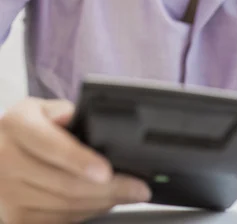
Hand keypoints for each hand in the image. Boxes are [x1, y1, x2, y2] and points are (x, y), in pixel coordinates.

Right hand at [0, 98, 150, 223]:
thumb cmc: (25, 129)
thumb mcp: (40, 109)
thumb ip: (64, 111)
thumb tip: (80, 118)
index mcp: (17, 125)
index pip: (51, 145)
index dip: (80, 160)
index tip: (106, 170)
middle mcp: (7, 160)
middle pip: (64, 184)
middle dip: (109, 188)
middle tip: (138, 187)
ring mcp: (7, 194)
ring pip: (64, 207)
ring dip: (102, 203)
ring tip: (126, 194)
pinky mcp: (13, 219)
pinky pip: (58, 220)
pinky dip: (86, 213)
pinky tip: (102, 202)